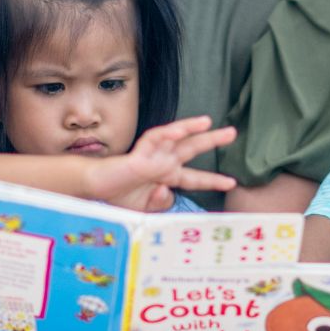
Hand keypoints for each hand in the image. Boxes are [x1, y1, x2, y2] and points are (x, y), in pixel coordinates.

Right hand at [85, 116, 236, 210]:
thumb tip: (166, 192)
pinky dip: (167, 134)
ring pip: (175, 138)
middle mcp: (163, 163)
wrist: (97, 190)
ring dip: (191, 128)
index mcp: (166, 176)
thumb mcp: (147, 208)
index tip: (231, 182)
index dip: (212, 179)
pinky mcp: (140, 153)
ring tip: (208, 122)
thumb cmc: (119, 195)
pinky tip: (180, 130)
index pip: (194, 177)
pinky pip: (154, 140)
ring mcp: (153, 156)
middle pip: (192, 149)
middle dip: (212, 140)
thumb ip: (161, 203)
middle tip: (232, 133)